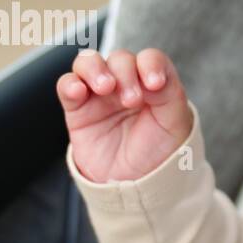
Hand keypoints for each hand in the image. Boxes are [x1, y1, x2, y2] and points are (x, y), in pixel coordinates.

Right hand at [56, 47, 194, 182]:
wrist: (135, 183)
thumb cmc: (159, 152)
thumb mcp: (175, 123)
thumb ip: (169, 93)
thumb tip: (151, 74)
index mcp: (152, 83)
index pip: (149, 59)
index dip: (150, 64)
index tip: (154, 84)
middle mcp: (126, 84)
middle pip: (120, 59)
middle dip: (126, 74)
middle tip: (132, 101)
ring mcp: (100, 95)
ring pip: (89, 63)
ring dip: (95, 69)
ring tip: (105, 88)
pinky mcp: (78, 108)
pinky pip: (67, 86)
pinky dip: (70, 83)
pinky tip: (78, 91)